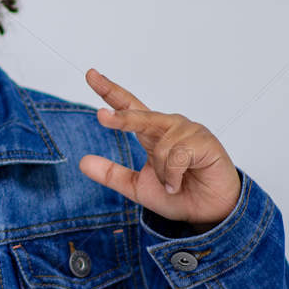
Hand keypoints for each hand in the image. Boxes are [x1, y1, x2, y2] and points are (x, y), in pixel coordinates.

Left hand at [77, 68, 239, 225]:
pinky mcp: (205, 141)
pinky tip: (180, 183)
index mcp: (152, 132)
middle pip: (140, 116)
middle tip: (101, 116)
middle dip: (121, 118)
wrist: (207, 213)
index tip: (91, 74)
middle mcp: (169, 126)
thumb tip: (81, 162)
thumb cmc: (177, 195)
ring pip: (160, 146)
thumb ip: (111, 174)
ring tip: (172, 184)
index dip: (110, 90)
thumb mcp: (137, 187)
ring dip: (161, 173)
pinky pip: (178, 156)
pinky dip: (173, 176)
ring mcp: (189, 131)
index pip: (129, 106)